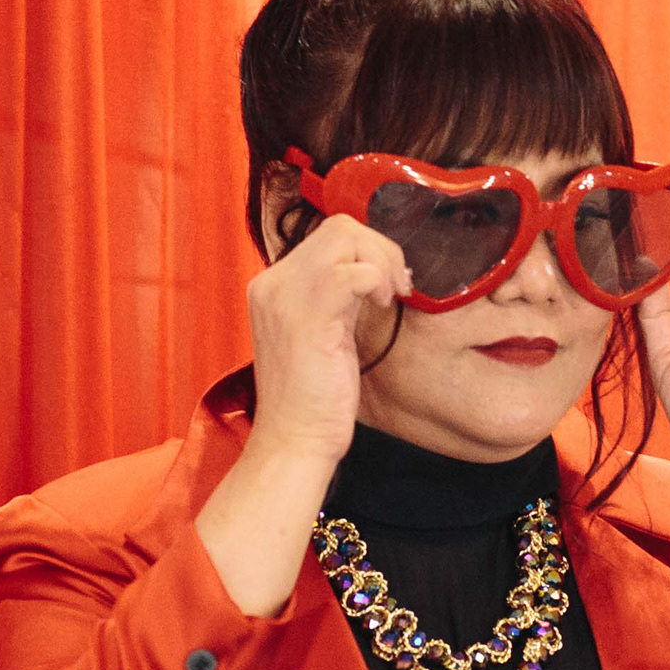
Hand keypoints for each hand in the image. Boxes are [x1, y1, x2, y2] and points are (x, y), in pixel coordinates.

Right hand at [241, 212, 412, 467]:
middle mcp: (272, 283)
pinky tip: (383, 306)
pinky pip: (354, 271)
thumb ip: (336, 298)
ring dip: (382, 261)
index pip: (327, 236)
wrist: (294, 441)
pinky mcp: (309, 317)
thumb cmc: (314, 398)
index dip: (367, 251)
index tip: (388, 285)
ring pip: (346, 237)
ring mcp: (286, 297)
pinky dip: (379, 280)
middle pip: (338, 227)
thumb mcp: (322, 333)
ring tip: (389, 297)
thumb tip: (372, 271)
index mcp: (272, 286)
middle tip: (397, 288)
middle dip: (380, 250)